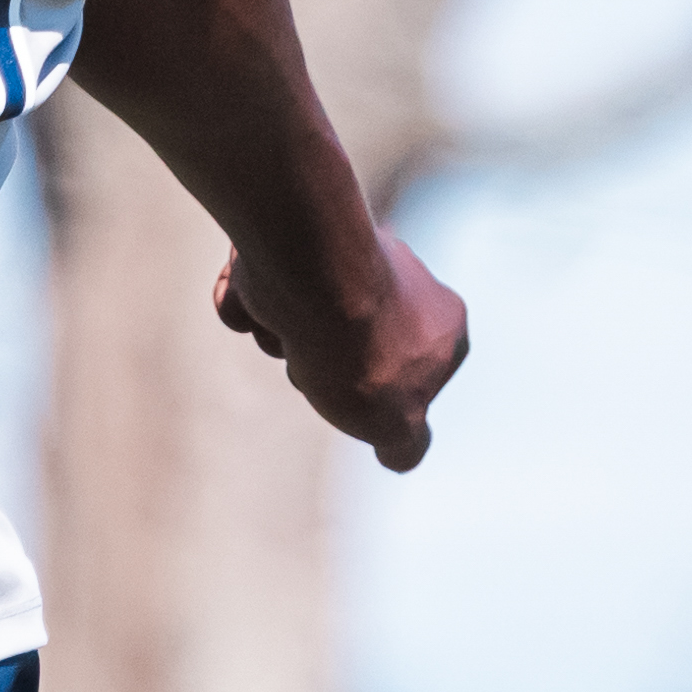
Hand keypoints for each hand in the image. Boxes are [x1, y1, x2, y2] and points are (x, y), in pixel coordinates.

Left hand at [215, 227, 464, 468]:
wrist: (309, 275)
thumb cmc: (359, 353)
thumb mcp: (395, 425)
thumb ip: (404, 445)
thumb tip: (399, 456)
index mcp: (445, 322)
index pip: (407, 377)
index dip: (372, 396)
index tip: (357, 393)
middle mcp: (404, 279)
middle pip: (345, 345)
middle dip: (315, 362)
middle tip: (314, 362)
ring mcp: (351, 251)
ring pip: (299, 316)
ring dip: (278, 335)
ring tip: (283, 327)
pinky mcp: (296, 236)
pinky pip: (261, 286)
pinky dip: (246, 302)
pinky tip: (251, 304)